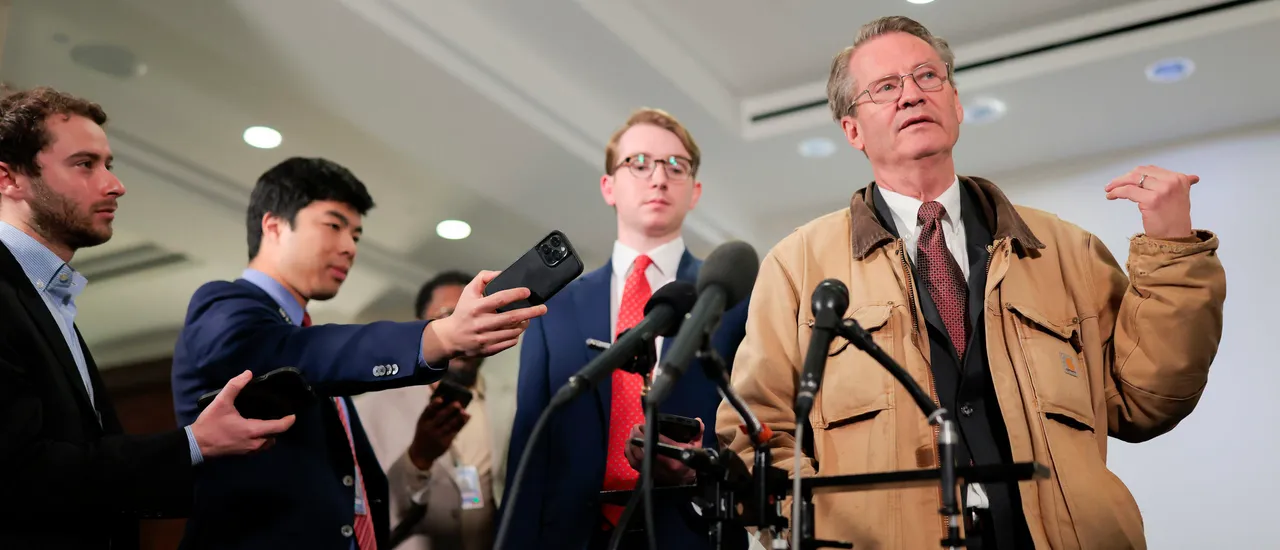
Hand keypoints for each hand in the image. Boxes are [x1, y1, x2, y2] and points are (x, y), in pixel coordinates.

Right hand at [190, 370, 296, 457]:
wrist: (196, 444)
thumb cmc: (210, 424)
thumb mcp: (221, 402)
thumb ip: (234, 386)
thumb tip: (248, 373)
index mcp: (252, 430)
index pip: (278, 427)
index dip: (288, 421)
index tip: (293, 415)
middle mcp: (254, 443)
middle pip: (274, 436)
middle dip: (279, 427)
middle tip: (280, 416)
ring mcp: (248, 450)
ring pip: (267, 443)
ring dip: (270, 435)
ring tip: (269, 423)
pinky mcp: (242, 453)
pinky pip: (259, 447)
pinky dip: (262, 440)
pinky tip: (256, 431)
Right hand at [407, 396, 469, 469]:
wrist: (421, 455)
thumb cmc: (424, 434)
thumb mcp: (422, 424)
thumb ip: (431, 414)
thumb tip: (445, 400)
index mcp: (422, 421)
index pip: (428, 411)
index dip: (434, 404)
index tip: (441, 399)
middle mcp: (429, 428)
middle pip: (440, 417)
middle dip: (449, 410)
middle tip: (457, 403)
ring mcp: (437, 436)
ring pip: (450, 425)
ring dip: (458, 417)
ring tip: (464, 411)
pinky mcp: (445, 442)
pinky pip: (455, 431)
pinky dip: (461, 424)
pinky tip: (466, 418)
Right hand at [424, 270, 546, 360]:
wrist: (451, 337)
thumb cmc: (463, 311)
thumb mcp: (468, 291)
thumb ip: (483, 278)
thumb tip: (501, 274)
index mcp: (476, 307)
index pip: (500, 299)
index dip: (516, 294)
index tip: (527, 292)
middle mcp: (481, 323)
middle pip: (512, 317)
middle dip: (531, 312)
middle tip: (543, 308)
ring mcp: (485, 338)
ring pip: (513, 331)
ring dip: (524, 324)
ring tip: (529, 318)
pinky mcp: (488, 349)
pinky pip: (509, 342)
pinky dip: (516, 335)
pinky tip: (517, 329)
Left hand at [624, 418, 703, 485]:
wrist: (686, 481)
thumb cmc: (690, 461)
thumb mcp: (697, 446)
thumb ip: (698, 432)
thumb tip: (697, 421)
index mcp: (677, 455)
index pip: (660, 441)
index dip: (650, 432)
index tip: (644, 424)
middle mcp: (663, 463)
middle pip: (644, 448)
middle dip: (637, 436)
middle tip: (636, 427)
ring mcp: (654, 469)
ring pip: (636, 456)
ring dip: (631, 443)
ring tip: (631, 434)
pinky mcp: (647, 473)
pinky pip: (633, 463)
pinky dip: (628, 453)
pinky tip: (629, 445)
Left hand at [1105, 165, 1199, 239]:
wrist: (1175, 238)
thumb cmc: (1175, 220)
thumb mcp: (1181, 197)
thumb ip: (1179, 185)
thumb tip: (1192, 177)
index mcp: (1179, 178)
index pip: (1152, 169)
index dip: (1136, 174)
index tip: (1125, 179)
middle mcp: (1172, 181)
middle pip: (1141, 172)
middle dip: (1124, 177)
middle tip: (1112, 184)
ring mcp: (1162, 190)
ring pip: (1133, 180)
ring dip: (1117, 183)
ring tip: (1109, 189)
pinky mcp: (1151, 200)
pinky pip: (1128, 191)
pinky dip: (1117, 192)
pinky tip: (1111, 196)